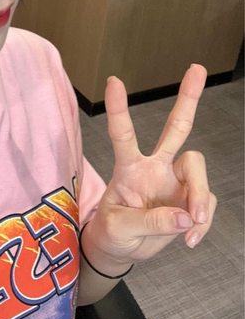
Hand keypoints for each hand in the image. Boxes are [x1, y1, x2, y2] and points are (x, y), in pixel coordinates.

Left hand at [86, 64, 216, 266]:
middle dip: (187, 99)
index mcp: (128, 168)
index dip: (118, 109)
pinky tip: (190, 239)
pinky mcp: (189, 199)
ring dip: (199, 195)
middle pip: (175, 128)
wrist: (123, 249)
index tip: (114, 80)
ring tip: (191, 225)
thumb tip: (187, 218)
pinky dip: (203, 222)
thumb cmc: (113, 231)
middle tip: (196, 68)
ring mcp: (173, 181)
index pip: (122, 134)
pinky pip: (206, 203)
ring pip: (197, 167)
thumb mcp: (119, 229)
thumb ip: (150, 222)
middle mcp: (154, 167)